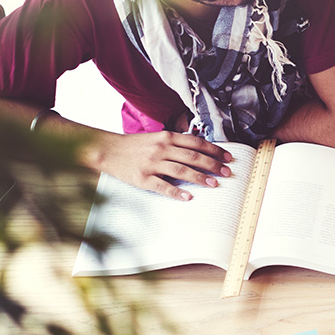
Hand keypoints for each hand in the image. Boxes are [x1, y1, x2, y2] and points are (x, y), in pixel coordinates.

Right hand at [84, 129, 234, 200]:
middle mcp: (161, 149)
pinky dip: (176, 192)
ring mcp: (152, 164)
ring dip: (200, 178)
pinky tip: (189, 197)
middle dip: (213, 164)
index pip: (196, 143)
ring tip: (214, 184)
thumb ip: (176, 144)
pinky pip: (162, 186)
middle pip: (193, 157)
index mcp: (166, 138)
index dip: (214, 150)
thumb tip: (200, 152)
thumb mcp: (156, 138)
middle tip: (227, 172)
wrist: (107, 150)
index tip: (227, 157)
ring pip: (181, 171)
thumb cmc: (134, 146)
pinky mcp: (142, 178)